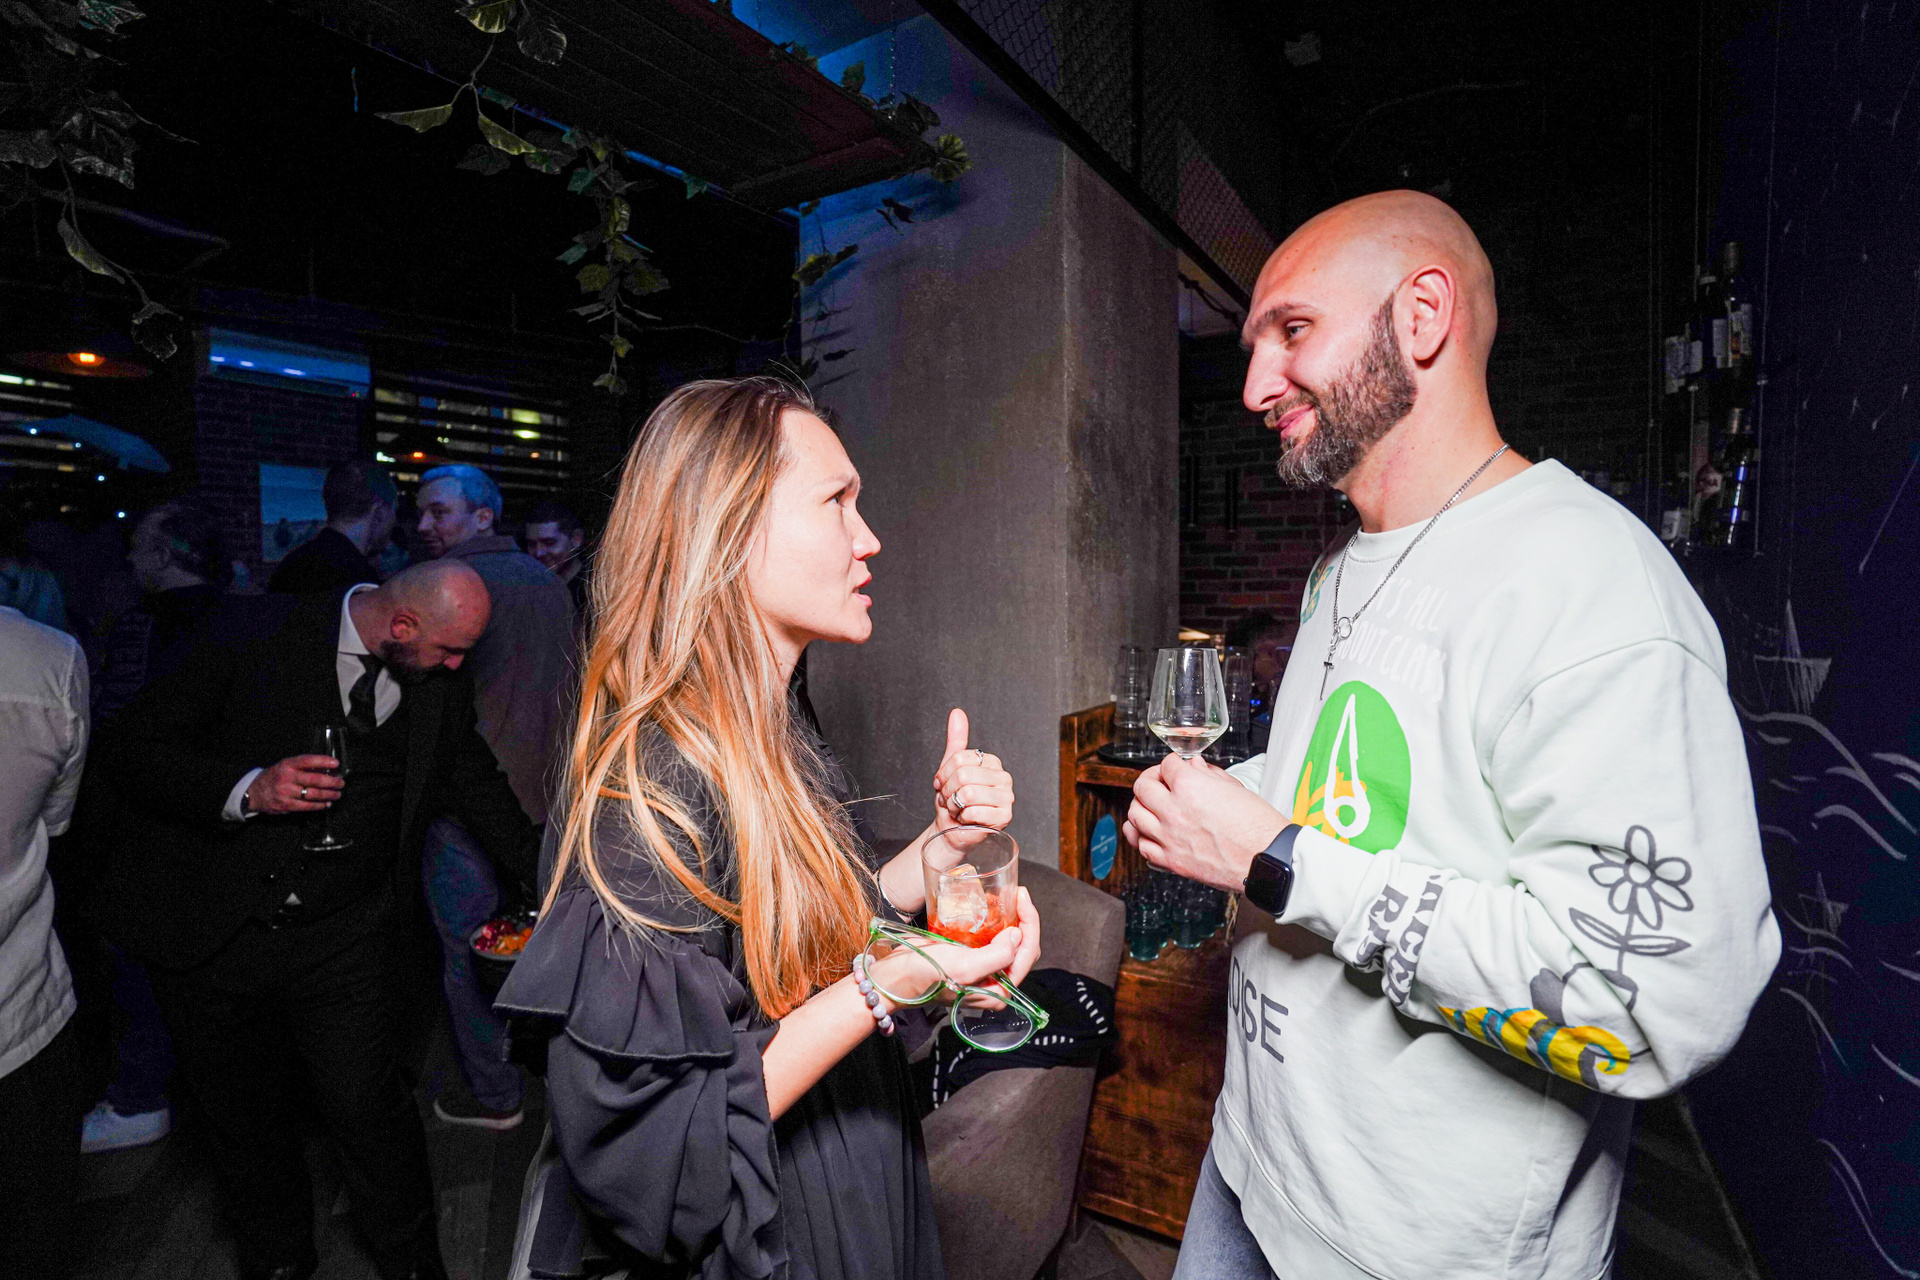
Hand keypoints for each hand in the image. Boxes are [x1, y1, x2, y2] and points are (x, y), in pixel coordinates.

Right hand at [247, 755, 343, 814]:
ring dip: (329, 795)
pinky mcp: (286, 805)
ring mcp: (286, 792)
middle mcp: (286, 778)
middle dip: (332, 782)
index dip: (323, 761)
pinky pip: (307, 806)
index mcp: (287, 765)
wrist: (254, 792)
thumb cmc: (275, 777)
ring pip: (313, 795)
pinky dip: (319, 805)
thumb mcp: (285, 766)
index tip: (336, 763)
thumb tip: (327, 770)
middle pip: (314, 780)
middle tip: (341, 783)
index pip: (308, 760)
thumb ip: (302, 767)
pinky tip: (327, 804)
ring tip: (337, 794)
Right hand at [874, 887, 1041, 1009]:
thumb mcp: (964, 967)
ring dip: (1012, 917)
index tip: (1022, 897)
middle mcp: (995, 982)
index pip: (1027, 953)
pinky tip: (992, 906)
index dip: (1030, 922)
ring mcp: (983, 969)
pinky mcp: (971, 957)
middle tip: (1016, 893)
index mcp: (999, 990)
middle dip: (1023, 918)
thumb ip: (997, 956)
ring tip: (1007, 896)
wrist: (895, 976)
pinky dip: (996, 920)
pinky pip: (992, 937)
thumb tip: (1016, 936)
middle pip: (1022, 946)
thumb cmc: (925, 976)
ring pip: (1009, 940)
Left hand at [932, 708, 1013, 831]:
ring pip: (967, 793)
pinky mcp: (1005, 816)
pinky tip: (967, 819)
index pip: (959, 758)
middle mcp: (1003, 777)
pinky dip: (963, 818)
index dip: (944, 774)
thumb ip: (956, 740)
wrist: (951, 830)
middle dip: (948, 791)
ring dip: (955, 805)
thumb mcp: (950, 767)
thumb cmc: (953, 800)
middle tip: (951, 799)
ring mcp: (1007, 797)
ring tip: (959, 808)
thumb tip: (957, 713)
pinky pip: (973, 811)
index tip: (944, 784)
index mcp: (991, 762)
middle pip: (963, 775)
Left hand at [1123, 752, 1285, 891]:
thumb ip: (1209, 775)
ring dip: (1141, 806)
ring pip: (1135, 815)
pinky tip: (1150, 832)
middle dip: (1150, 779)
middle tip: (1160, 782)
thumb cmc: (1258, 827)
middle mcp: (1174, 810)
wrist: (1267, 859)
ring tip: (1151, 805)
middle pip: (1142, 787)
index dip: (1173, 763)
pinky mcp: (1172, 861)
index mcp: (1190, 786)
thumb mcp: (1235, 788)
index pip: (1167, 765)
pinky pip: (1142, 846)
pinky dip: (1142, 836)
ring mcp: (1169, 837)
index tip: (1176, 767)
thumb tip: (1195, 766)